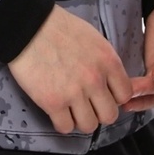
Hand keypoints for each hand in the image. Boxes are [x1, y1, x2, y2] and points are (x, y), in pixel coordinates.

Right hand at [8, 5, 136, 135]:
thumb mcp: (94, 39)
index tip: (103, 94)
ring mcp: (74, 93)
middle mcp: (95, 80)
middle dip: (99, 112)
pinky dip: (62, 122)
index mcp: (108, 62)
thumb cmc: (60, 28)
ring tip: (71, 109)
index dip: (114, 97)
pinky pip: (65, 127)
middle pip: (109, 115)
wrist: (28, 27)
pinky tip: (57, 111)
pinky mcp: (52, 102)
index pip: (125, 95)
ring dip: (80, 119)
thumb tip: (110, 83)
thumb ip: (105, 63)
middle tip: (87, 104)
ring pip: (89, 126)